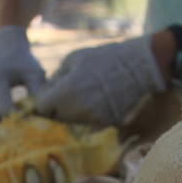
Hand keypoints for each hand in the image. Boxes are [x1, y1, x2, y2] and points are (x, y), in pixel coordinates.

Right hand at [0, 25, 46, 126]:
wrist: (3, 47)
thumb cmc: (22, 61)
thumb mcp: (35, 73)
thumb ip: (37, 94)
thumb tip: (40, 118)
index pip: (6, 112)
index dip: (20, 121)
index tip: (33, 125)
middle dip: (5, 130)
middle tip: (23, 133)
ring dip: (0, 126)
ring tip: (18, 125)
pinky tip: (10, 117)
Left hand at [34, 35, 165, 126]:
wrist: (138, 67)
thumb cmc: (103, 58)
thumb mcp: (73, 59)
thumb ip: (54, 79)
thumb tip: (44, 93)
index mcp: (66, 92)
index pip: (42, 107)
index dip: (45, 99)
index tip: (51, 93)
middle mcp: (77, 110)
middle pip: (56, 117)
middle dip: (58, 107)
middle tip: (68, 94)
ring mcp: (92, 119)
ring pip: (71, 122)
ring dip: (72, 112)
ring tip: (84, 94)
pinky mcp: (105, 124)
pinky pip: (87, 123)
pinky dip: (88, 115)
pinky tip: (97, 100)